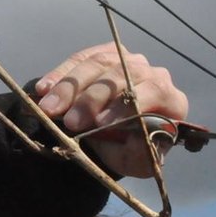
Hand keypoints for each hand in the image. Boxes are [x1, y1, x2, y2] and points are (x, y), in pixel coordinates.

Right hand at [33, 44, 189, 177]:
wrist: (111, 138)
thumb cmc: (129, 150)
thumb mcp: (138, 161)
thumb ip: (143, 154)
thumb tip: (142, 140)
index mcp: (171, 100)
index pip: (155, 91)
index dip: (127, 105)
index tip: (100, 123)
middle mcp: (152, 74)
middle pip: (122, 75)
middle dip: (92, 99)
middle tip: (70, 122)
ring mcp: (127, 59)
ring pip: (97, 65)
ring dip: (70, 88)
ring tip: (49, 109)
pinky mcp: (103, 55)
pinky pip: (80, 59)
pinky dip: (60, 75)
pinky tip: (44, 90)